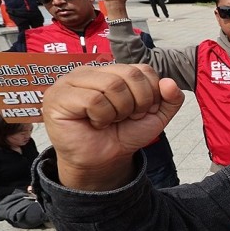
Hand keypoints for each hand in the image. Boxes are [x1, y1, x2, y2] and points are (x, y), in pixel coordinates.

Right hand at [43, 64, 183, 189]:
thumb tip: (169, 82)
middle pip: (130, 75)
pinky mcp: (58, 96)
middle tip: (124, 118)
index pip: (143, 70)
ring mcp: (71, 81)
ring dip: (118, 111)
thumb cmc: (124, 134)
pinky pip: (93, 99)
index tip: (140, 113)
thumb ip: (170, 99)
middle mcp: (91, 71)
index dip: (150, 95)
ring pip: (112, 85)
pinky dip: (102, 116)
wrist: (104, 161)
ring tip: (108, 120)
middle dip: (137, 104)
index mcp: (112, 70)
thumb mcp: (155, 117)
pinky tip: (94, 123)